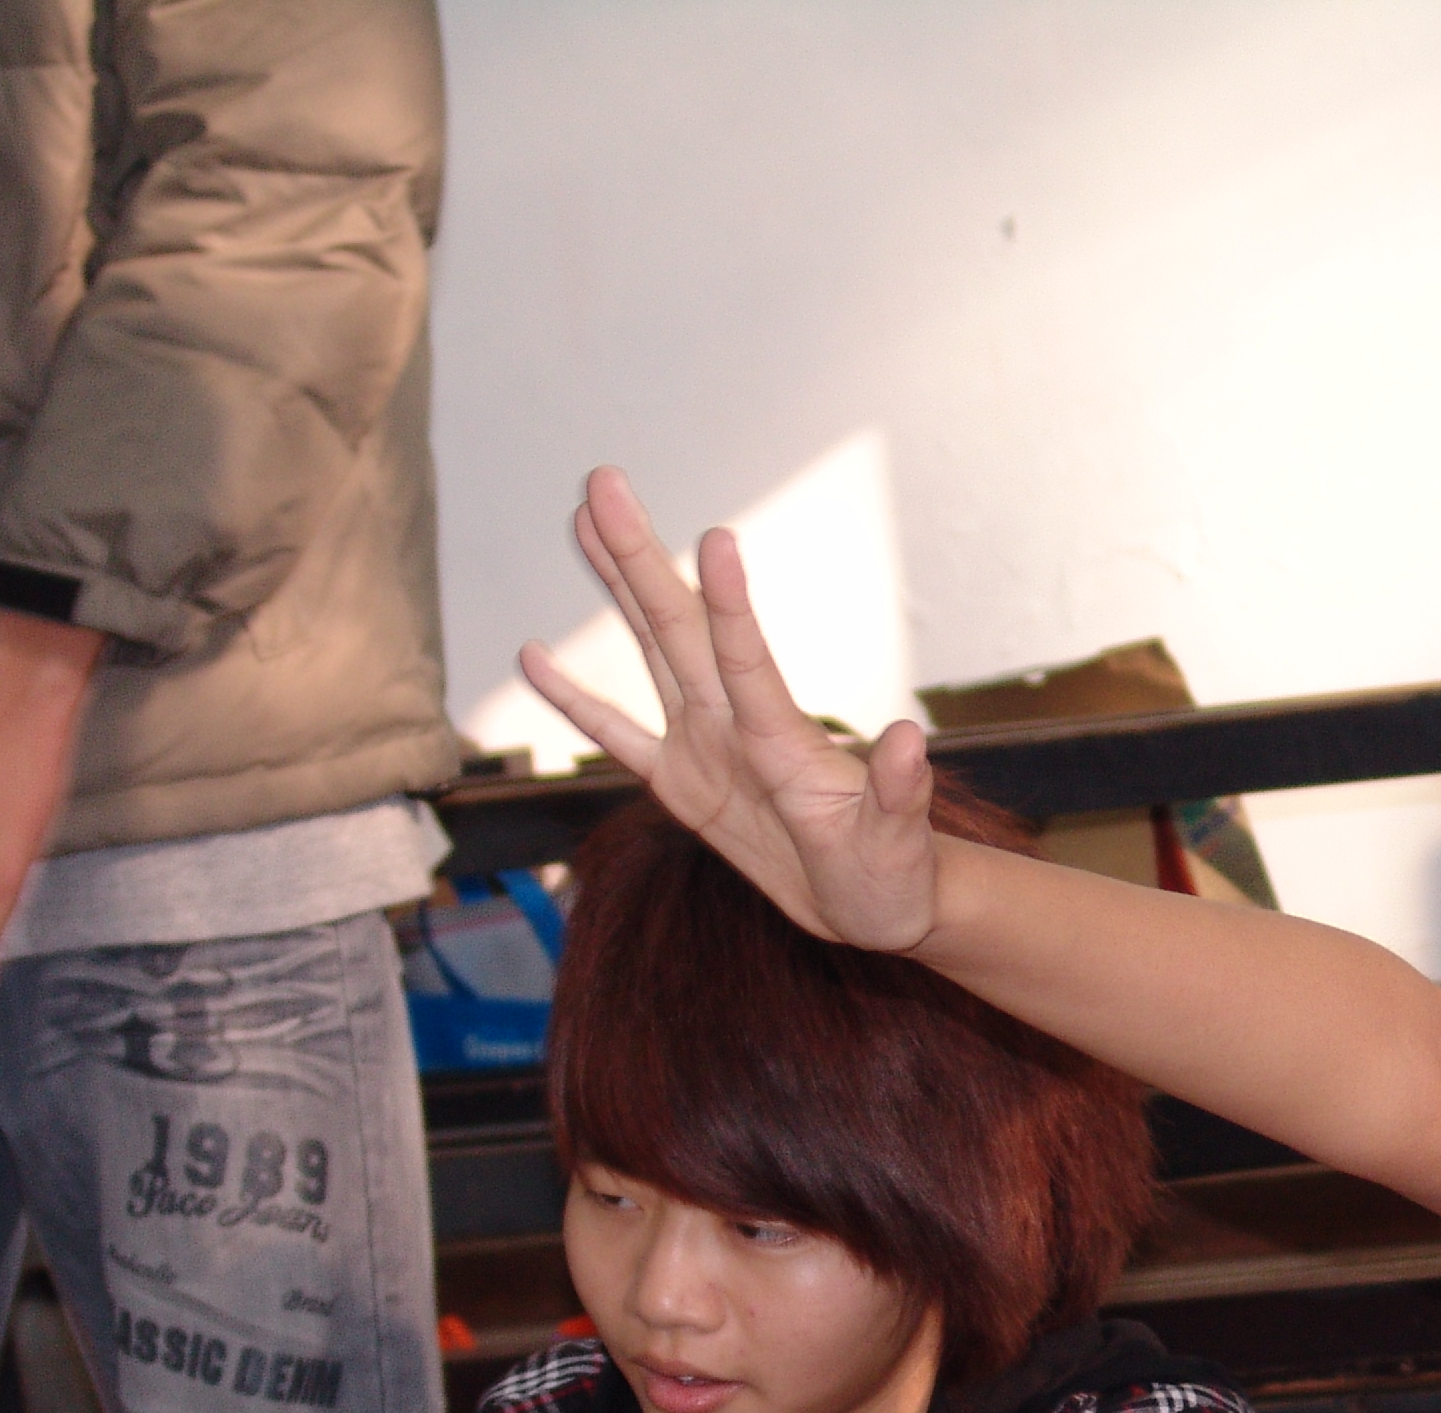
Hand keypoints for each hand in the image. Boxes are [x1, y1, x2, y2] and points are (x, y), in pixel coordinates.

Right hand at [516, 468, 940, 951]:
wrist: (875, 903)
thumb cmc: (894, 874)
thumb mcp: (899, 841)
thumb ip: (896, 790)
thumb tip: (906, 739)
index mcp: (784, 740)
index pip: (748, 661)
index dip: (730, 605)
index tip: (714, 538)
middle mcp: (738, 725)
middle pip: (679, 629)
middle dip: (640, 557)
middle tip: (604, 481)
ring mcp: (706, 745)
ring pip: (652, 650)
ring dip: (619, 585)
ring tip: (585, 517)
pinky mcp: (682, 781)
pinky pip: (616, 735)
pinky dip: (574, 700)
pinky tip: (533, 657)